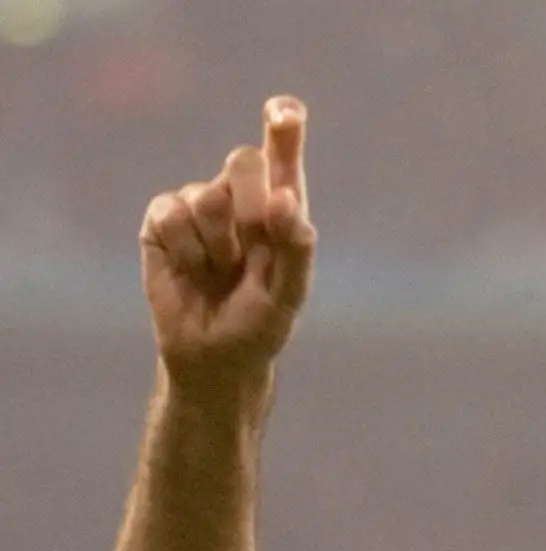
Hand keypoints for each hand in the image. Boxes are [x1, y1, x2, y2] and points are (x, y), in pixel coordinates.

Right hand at [139, 95, 314, 393]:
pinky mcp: (161, 219)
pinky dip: (185, 250)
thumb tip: (286, 201)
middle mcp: (239, 195)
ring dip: (218, 245)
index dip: (282, 128)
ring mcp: (198, 203)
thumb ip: (297, 248)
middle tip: (253, 245)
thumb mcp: (289, 294)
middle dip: (251, 204)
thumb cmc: (261, 323)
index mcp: (280, 205)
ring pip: (206, 195)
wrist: (214, 355)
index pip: (282, 154)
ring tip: (221, 272)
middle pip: (245, 161)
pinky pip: (170, 214)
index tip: (286, 113)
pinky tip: (190, 271)